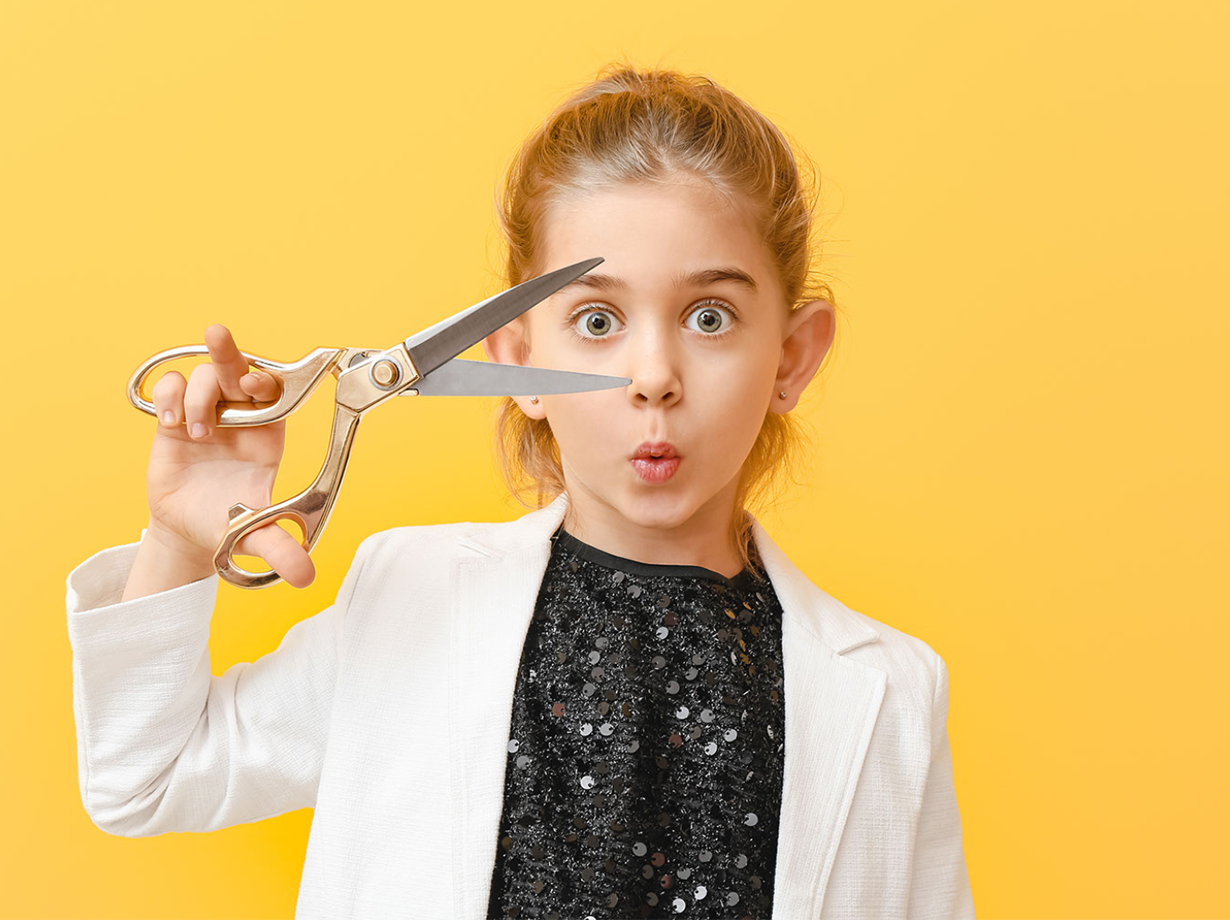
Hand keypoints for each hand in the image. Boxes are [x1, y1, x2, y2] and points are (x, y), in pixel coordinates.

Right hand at [141, 323, 314, 587]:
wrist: (186, 532)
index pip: (275, 393)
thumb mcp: (253, 538)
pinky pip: (172, 388)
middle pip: (239, 369)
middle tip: (219, 337)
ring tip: (194, 431)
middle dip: (230, 352)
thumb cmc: (227, 525)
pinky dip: (169, 396)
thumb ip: (279, 550)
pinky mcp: (175, 418)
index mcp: (269, 434)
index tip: (254, 382)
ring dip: (197, 396)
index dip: (266, 381)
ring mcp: (208, 414)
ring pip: (205, 376)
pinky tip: (170, 421)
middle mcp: (240, 418)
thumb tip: (305, 575)